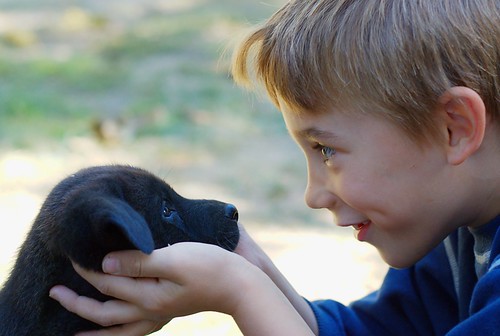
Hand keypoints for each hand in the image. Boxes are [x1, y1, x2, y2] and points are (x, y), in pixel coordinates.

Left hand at [50, 242, 256, 334]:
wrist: (237, 283)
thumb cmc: (208, 265)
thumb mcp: (174, 258)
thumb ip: (139, 262)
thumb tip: (105, 264)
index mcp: (148, 295)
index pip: (107, 282)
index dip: (86, 269)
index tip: (71, 255)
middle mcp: (149, 310)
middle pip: (104, 311)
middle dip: (76, 303)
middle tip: (54, 293)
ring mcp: (158, 314)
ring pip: (117, 330)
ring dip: (92, 328)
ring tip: (74, 332)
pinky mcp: (167, 311)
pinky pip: (134, 329)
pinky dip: (117, 332)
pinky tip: (115, 326)